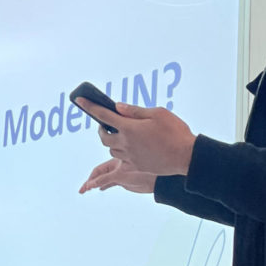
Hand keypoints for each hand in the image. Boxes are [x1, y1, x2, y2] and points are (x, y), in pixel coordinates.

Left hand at [75, 99, 195, 175]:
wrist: (186, 157)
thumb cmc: (175, 132)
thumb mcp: (158, 114)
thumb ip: (135, 111)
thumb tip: (119, 108)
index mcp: (129, 128)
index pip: (104, 115)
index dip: (90, 106)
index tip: (80, 100)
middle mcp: (126, 143)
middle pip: (103, 136)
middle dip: (102, 128)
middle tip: (107, 123)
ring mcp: (130, 156)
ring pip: (112, 149)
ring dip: (112, 140)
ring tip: (123, 134)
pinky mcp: (136, 166)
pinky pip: (122, 158)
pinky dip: (122, 151)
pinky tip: (133, 147)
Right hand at [79, 158, 155, 193]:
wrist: (156, 180)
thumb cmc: (141, 173)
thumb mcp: (120, 175)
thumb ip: (106, 179)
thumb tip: (92, 184)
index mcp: (114, 162)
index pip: (98, 171)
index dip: (90, 179)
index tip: (85, 188)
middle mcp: (116, 167)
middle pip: (99, 174)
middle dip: (90, 181)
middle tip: (82, 190)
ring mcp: (120, 174)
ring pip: (105, 179)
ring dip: (96, 184)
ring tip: (87, 189)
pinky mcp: (125, 180)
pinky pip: (111, 182)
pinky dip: (105, 185)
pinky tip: (101, 188)